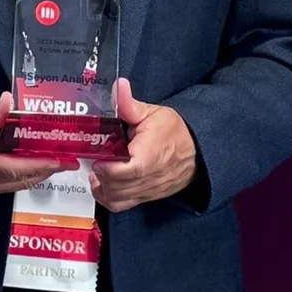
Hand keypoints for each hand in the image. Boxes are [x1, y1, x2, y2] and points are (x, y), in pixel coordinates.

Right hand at [0, 93, 74, 195]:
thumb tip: (10, 101)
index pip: (16, 167)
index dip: (40, 164)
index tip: (60, 158)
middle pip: (22, 180)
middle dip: (47, 170)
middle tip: (70, 158)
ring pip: (17, 185)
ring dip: (38, 174)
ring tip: (58, 161)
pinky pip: (9, 185)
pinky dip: (26, 176)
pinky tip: (36, 166)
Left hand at [90, 79, 197, 212]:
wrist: (197, 152)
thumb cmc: (174, 132)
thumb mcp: (152, 113)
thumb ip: (130, 105)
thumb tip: (119, 86)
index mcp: (150, 155)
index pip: (128, 170)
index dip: (108, 167)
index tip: (98, 157)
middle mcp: (149, 177)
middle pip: (118, 187)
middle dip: (101, 176)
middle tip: (94, 160)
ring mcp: (147, 190)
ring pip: (118, 199)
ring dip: (103, 188)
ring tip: (96, 172)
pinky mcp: (146, 197)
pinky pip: (123, 206)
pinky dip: (109, 199)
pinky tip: (103, 185)